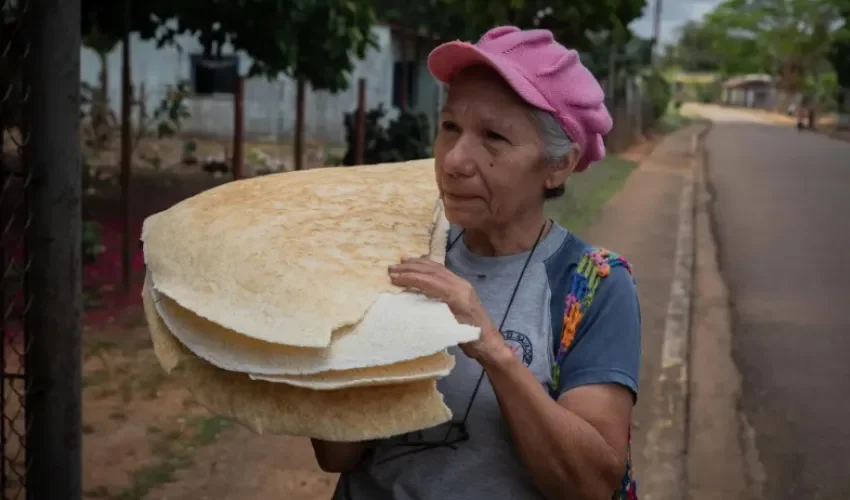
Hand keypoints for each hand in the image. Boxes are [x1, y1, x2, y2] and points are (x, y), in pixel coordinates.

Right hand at [388, 257, 510, 362]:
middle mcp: (460, 285)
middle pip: (433, 271)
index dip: (411, 278)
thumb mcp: (453, 331)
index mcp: (458, 295)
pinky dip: (428, 266)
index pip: (430, 281)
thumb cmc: (472, 341)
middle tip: (391, 269)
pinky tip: (419, 264)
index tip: (393, 278)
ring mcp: (462, 284)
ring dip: (418, 264)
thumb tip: (413, 307)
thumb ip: (436, 317)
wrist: (490, 343)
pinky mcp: (462, 286)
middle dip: (411, 268)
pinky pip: (443, 271)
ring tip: (401, 262)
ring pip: (438, 268)